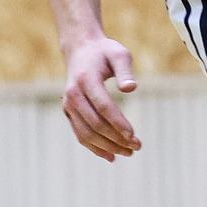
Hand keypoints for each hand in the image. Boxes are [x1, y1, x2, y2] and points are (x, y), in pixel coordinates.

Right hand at [62, 37, 140, 161]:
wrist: (81, 50)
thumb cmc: (105, 52)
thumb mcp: (119, 54)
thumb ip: (125, 71)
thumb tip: (131, 89)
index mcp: (85, 80)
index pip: (103, 107)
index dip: (119, 123)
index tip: (134, 136)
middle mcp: (73, 95)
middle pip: (95, 124)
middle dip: (117, 139)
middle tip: (138, 147)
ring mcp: (68, 105)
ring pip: (87, 133)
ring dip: (108, 146)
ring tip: (128, 152)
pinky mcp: (69, 112)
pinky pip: (80, 134)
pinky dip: (94, 147)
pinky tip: (111, 156)